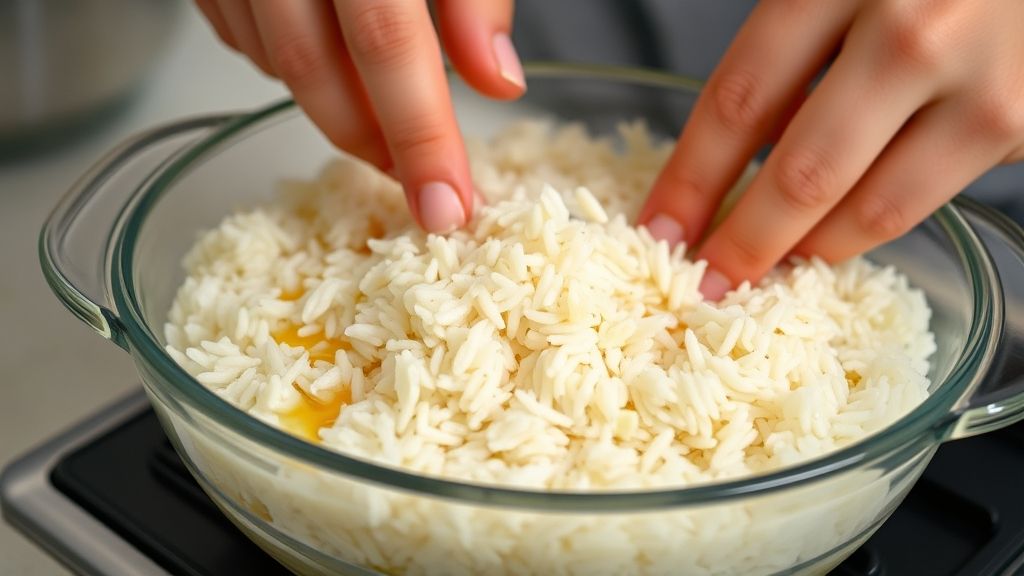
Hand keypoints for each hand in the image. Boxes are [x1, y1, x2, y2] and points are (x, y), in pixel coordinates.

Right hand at [195, 0, 524, 232]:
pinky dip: (288, 66)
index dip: (420, 137)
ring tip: (383, 112)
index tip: (447, 208)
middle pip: (316, 72)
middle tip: (418, 181)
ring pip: (274, 64)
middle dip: (373, 142)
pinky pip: (241, 39)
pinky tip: (328, 59)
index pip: (389, 46)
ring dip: (333, 105)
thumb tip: (499, 81)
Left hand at [639, 0, 1023, 298]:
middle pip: (803, 172)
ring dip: (806, 251)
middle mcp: (913, 32)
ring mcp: (978, 85)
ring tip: (768, 266)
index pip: (741, 98)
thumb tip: (737, 159)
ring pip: (871, 209)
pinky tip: (833, 230)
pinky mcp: (1022, 125)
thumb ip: (792, 51)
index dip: (691, 176)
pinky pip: (924, 200)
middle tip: (708, 281)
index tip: (659, 226)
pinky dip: (868, 225)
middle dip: (744, 242)